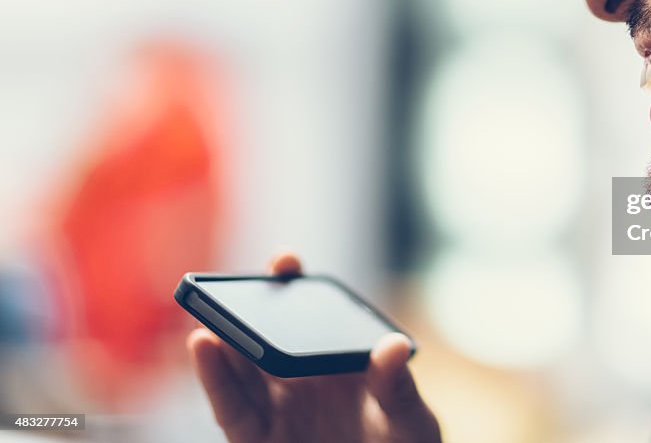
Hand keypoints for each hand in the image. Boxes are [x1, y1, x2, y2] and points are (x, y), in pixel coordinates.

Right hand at [188, 253, 441, 442]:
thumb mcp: (410, 421)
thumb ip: (398, 387)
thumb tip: (395, 345)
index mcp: (339, 361)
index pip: (312, 315)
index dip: (293, 285)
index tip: (285, 260)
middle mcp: (302, 378)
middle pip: (266, 334)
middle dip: (246, 305)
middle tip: (232, 283)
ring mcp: (277, 408)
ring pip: (240, 367)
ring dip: (222, 338)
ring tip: (209, 313)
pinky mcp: (257, 439)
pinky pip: (230, 407)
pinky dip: (215, 377)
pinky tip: (204, 344)